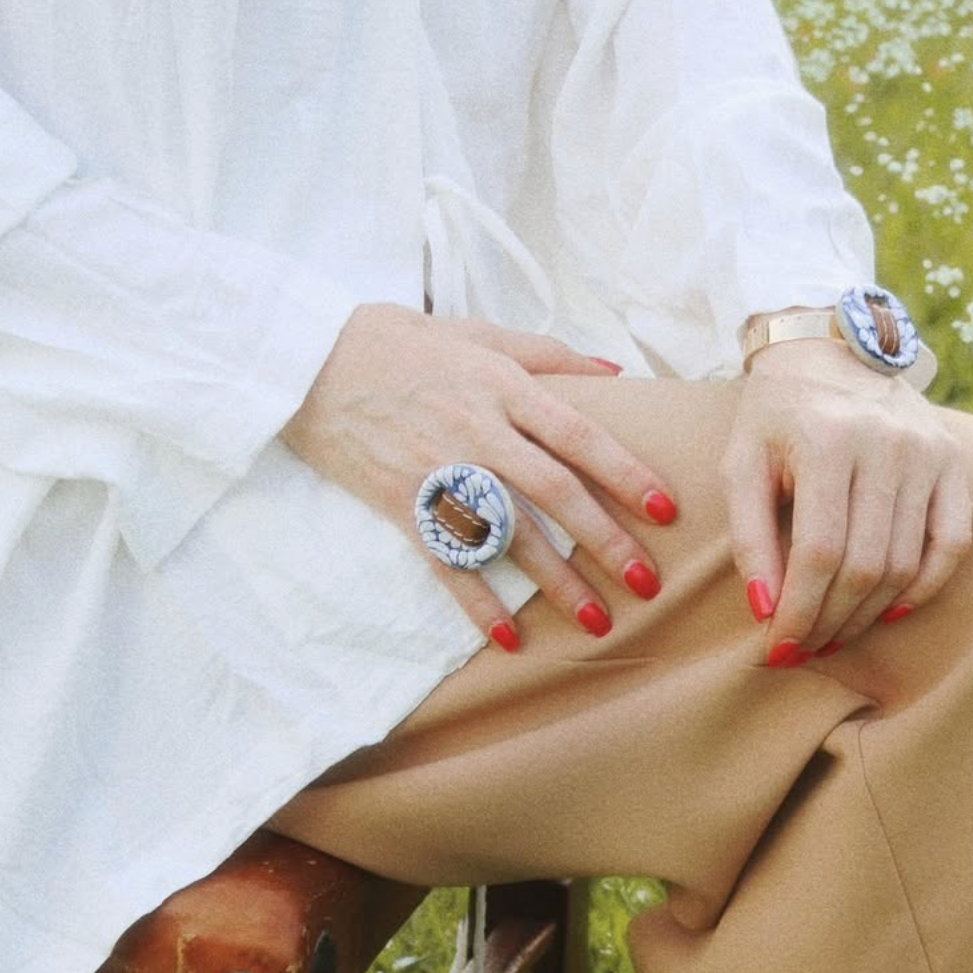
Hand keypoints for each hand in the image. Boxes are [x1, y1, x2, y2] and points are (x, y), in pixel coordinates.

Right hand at [280, 304, 675, 645]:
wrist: (308, 362)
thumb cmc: (399, 344)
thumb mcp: (476, 333)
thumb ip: (547, 355)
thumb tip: (614, 372)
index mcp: (502, 389)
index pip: (577, 436)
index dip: (624, 472)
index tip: (664, 508)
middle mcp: (476, 432)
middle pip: (554, 493)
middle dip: (603, 540)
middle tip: (645, 581)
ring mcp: (438, 472)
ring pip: (508, 535)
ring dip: (556, 582)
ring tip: (597, 620)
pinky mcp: (402, 505)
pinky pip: (447, 562)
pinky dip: (477, 603)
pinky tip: (509, 639)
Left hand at [723, 337, 970, 657]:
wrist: (830, 350)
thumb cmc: (775, 416)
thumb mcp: (742, 465)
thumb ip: (749, 538)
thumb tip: (766, 612)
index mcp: (828, 441)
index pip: (818, 552)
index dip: (799, 611)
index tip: (778, 650)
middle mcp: (887, 445)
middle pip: (864, 565)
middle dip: (830, 621)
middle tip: (804, 648)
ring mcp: (928, 453)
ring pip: (905, 563)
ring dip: (868, 613)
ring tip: (834, 634)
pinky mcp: (952, 461)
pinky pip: (953, 542)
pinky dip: (925, 586)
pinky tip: (889, 610)